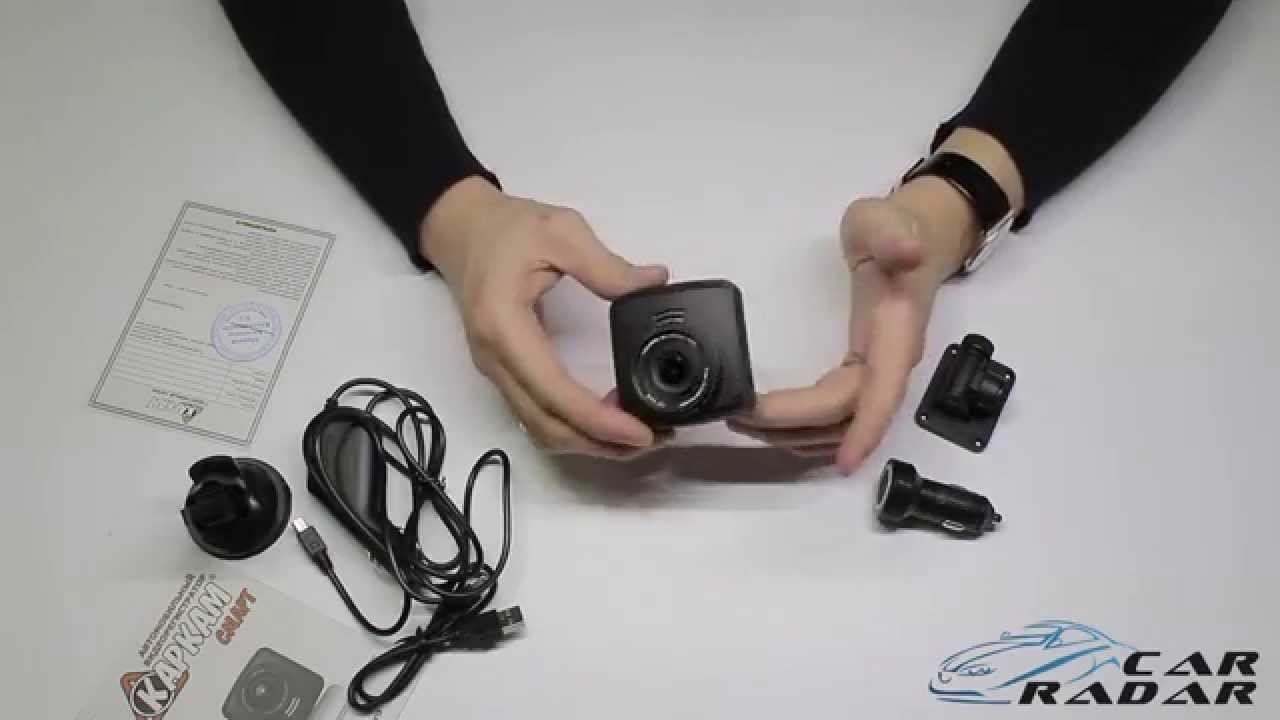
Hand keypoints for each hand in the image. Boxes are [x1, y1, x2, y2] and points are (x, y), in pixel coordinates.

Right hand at [421, 177, 668, 457]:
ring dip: (588, 441)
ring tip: (636, 433)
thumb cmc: (502, 228)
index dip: (598, 421)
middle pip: (547, 426)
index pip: (554, 393)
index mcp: (505, 327)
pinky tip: (607, 415)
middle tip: (653, 438)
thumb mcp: (560, 231)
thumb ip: (607, 265)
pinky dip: (573, 425)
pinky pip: (537, 413)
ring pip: (541, 428)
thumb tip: (653, 282)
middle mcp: (496, 360)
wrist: (459, 228)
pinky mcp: (504, 371)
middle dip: (601, 443)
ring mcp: (496, 370)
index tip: (639, 431)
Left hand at [729, 177, 978, 473]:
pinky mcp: (859, 371)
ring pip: (839, 424)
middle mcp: (889, 363)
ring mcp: (874, 370)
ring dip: (793, 433)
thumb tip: (906, 251)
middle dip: (796, 426)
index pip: (882, 392)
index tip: (845, 464)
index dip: (865, 430)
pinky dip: (802, 426)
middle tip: (741, 416)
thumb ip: (893, 235)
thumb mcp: (887, 221)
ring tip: (743, 422)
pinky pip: (834, 413)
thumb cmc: (897, 227)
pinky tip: (771, 425)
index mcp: (896, 333)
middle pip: (846, 414)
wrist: (916, 234)